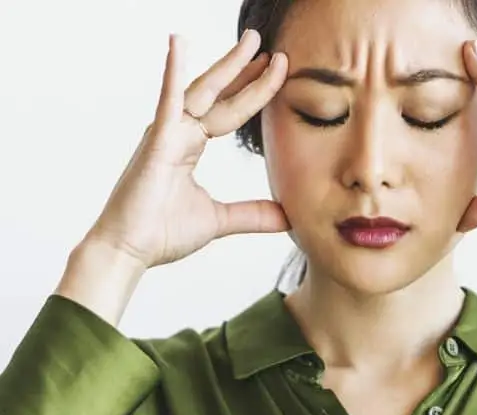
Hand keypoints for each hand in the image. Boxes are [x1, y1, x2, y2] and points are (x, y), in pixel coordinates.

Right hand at [84, 30, 289, 268]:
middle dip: (246, 71)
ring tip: (251, 42)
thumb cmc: (162, 233)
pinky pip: (168, 102)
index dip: (252, 93)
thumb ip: (252, 214)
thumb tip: (288, 217)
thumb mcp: (219, 220)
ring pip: (202, 92)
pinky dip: (173, 73)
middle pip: (219, 94)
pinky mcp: (155, 143)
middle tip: (270, 48)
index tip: (275, 73)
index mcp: (190, 146)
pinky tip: (179, 43)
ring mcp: (165, 134)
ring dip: (227, 65)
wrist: (129, 251)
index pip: (229, 112)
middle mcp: (178, 133)